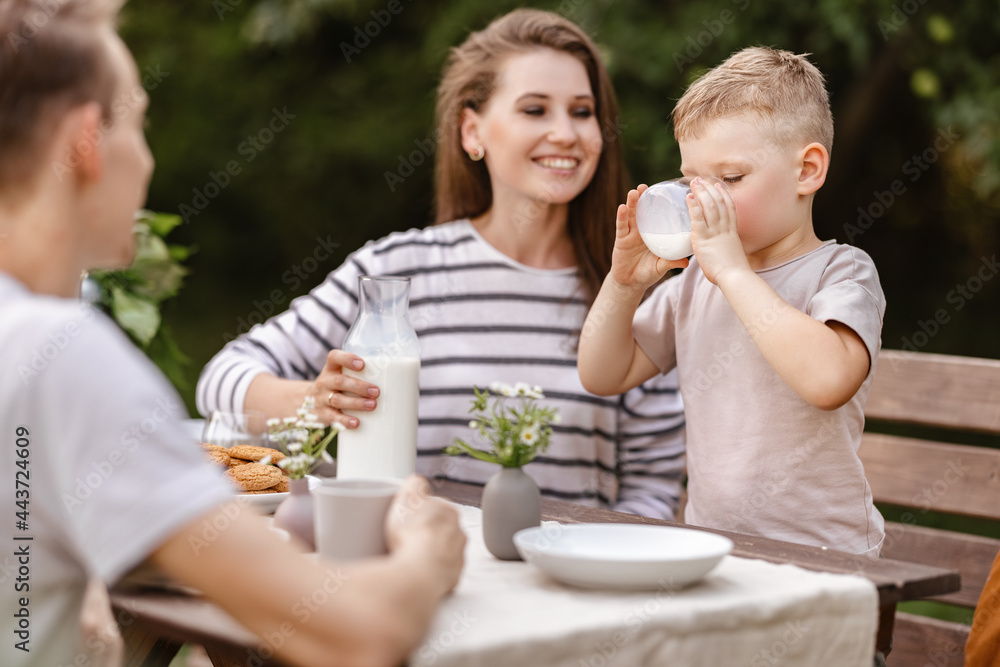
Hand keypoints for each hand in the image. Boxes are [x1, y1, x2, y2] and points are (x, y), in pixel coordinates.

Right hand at [310, 350, 378, 428]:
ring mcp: (322, 398)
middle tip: (377, 391)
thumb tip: (400, 381)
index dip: (347, 359)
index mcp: (331, 368)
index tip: (362, 365)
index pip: (334, 357)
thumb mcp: (342, 376)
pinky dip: (345, 421)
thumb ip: (362, 374)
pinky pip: (333, 418)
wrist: (308, 402)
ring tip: (372, 405)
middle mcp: (325, 381)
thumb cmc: (337, 386)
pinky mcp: (323, 414)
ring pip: (337, 400)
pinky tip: (356, 423)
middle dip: (359, 386)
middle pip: (339, 381)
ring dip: (356, 403)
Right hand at [386, 476, 464, 592]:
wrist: (420, 573)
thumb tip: (417, 481)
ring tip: (408, 557)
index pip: (436, 507)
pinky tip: (415, 572)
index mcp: (450, 512)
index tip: (407, 519)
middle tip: (404, 538)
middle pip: (440, 529)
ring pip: (441, 551)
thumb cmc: (413, 534)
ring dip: (428, 553)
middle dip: (425, 533)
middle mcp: (459, 534)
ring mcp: (457, 558)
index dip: (419, 512)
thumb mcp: (408, 498)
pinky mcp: (452, 578)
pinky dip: (428, 572)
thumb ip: (414, 484)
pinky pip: (439, 572)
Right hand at [610, 186, 688, 290]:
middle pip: (642, 211)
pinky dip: (621, 217)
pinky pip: (621, 226)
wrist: (631, 283)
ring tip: (634, 192)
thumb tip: (686, 262)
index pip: (657, 215)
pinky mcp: (621, 240)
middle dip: (643, 198)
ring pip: (631, 215)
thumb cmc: (648, 273)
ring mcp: (631, 234)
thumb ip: (671, 263)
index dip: (659, 204)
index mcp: (654, 234)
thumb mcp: (661, 267)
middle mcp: (642, 231)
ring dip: (631, 203)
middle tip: (645, 187)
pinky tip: (622, 207)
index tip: (665, 192)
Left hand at [688, 177, 751, 284]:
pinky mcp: (704, 238)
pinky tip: (688, 197)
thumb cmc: (732, 272)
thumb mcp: (730, 255)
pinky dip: (693, 206)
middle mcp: (725, 228)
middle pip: (719, 202)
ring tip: (693, 182)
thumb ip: (722, 248)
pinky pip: (698, 218)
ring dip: (701, 192)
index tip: (718, 184)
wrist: (734, 276)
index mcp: (732, 231)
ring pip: (709, 206)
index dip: (723, 194)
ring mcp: (715, 232)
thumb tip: (716, 250)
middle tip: (701, 179)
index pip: (729, 207)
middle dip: (709, 188)